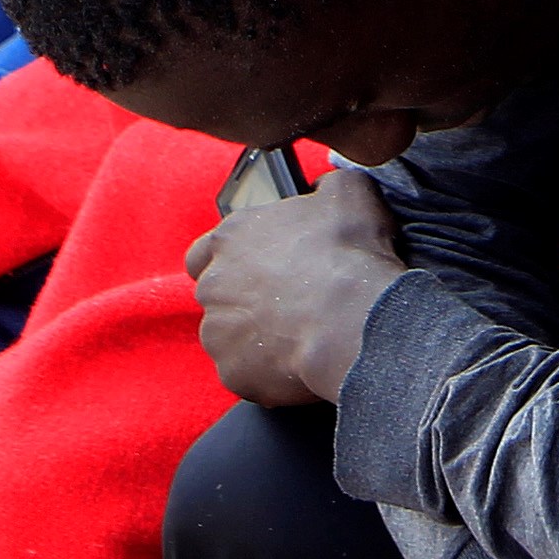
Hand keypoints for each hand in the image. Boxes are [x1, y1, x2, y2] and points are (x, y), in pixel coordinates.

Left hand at [182, 170, 405, 405]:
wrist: (354, 320)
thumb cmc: (348, 254)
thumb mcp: (348, 194)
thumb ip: (327, 185)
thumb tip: (324, 189)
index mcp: (232, 237)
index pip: (204, 252)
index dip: (230, 261)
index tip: (257, 270)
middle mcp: (214, 283)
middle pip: (218, 296)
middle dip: (246, 302)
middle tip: (287, 306)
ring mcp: (217, 331)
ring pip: (229, 337)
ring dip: (255, 338)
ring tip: (298, 336)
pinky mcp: (232, 371)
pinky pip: (245, 373)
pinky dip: (267, 372)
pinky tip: (299, 361)